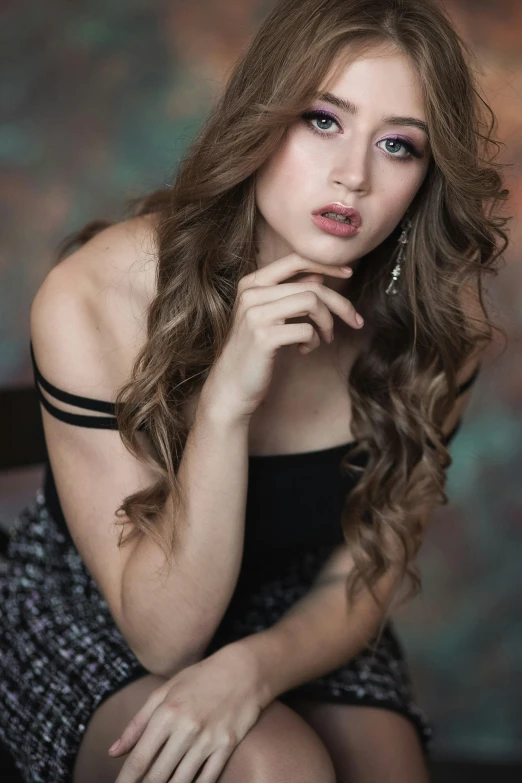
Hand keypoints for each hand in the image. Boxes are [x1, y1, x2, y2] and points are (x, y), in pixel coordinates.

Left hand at [110, 644, 264, 782]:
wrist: (244, 669)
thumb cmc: (200, 678)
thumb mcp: (165, 691)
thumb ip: (137, 723)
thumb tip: (113, 751)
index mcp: (167, 712)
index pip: (139, 759)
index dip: (125, 781)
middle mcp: (186, 728)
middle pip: (158, 776)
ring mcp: (208, 739)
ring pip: (181, 782)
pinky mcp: (227, 746)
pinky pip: (207, 779)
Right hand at [202, 252, 362, 420]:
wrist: (231, 386)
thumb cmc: (254, 351)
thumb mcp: (269, 317)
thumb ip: (289, 294)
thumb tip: (319, 275)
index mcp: (251, 284)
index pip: (295, 260)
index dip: (326, 264)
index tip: (348, 273)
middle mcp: (251, 294)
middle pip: (311, 286)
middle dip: (340, 304)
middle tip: (355, 320)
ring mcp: (255, 314)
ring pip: (312, 303)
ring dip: (327, 323)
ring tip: (324, 338)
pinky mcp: (263, 337)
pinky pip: (307, 330)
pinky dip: (314, 341)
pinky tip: (304, 350)